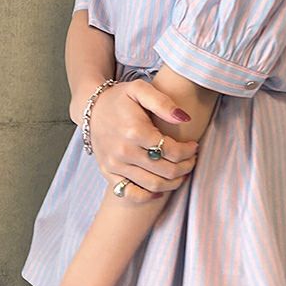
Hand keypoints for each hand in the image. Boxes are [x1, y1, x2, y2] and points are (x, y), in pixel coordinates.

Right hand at [73, 79, 198, 202]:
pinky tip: (160, 190)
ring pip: (153, 185)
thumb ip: (162, 102)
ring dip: (174, 183)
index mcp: (135, 131)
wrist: (91, 108)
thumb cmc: (120, 98)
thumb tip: (184, 118)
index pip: (172, 151)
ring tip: (182, 172)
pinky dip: (148, 196)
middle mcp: (124, 151)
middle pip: (166, 170)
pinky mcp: (108, 173)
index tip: (194, 146)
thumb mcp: (140, 89)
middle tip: (192, 160)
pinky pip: (130, 194)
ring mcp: (115, 165)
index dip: (188, 151)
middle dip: (186, 167)